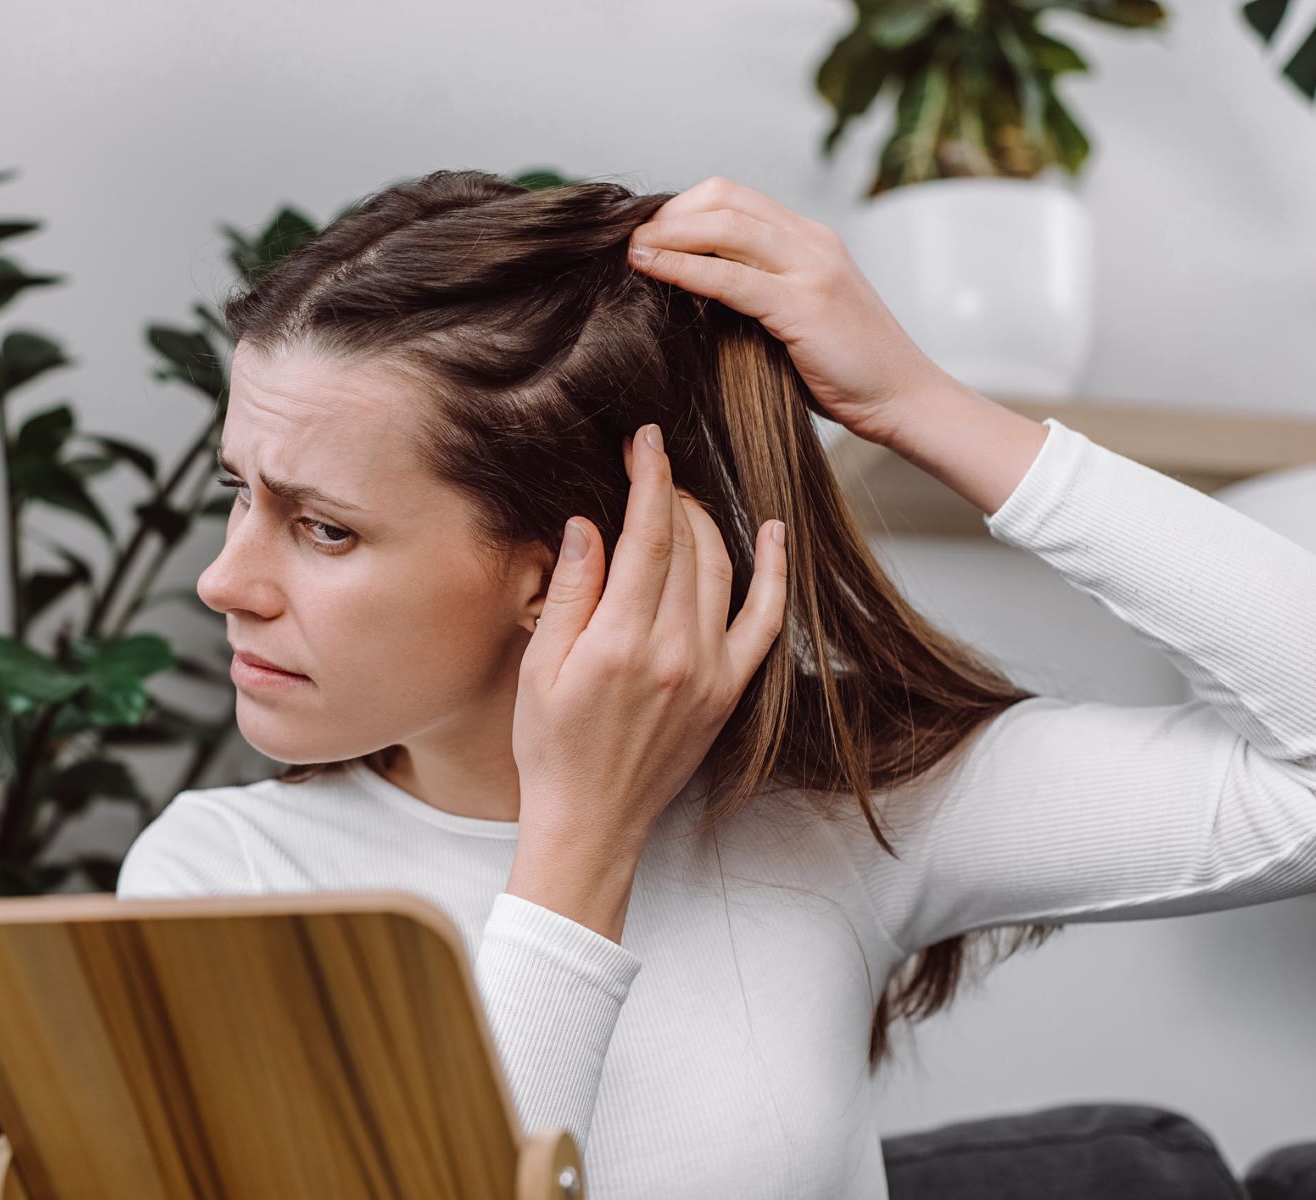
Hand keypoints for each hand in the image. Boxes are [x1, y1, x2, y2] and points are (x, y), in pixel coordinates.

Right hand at [511, 422, 789, 867]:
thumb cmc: (553, 749)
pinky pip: (765, 620)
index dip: (649, 478)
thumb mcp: (541, 667)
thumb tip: (588, 524)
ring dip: (705, 522)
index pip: (647, 536)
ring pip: (722, 570)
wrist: (592, 823)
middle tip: (649, 462)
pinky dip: (774, 573)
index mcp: (623, 642)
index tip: (645, 439)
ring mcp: (712, 671)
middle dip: (669, 492)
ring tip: (680, 496)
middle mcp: (678, 651)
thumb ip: (572, 591)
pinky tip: (774, 534)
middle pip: (686, 544)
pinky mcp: (730, 690)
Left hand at [626, 175, 956, 446]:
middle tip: (628, 240)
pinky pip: (730, 278)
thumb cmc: (846, 371)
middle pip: (724, 198)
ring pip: (724, 228)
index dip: (683, 208)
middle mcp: (812, 242)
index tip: (647, 234)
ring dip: (667, 234)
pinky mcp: (804, 306)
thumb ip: (755, 295)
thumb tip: (689, 294)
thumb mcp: (795, 318)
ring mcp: (812, 269)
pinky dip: (683, 268)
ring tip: (629, 251)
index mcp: (810, 239)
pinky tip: (651, 270)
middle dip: (668, 214)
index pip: (735, 197)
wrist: (905, 399)